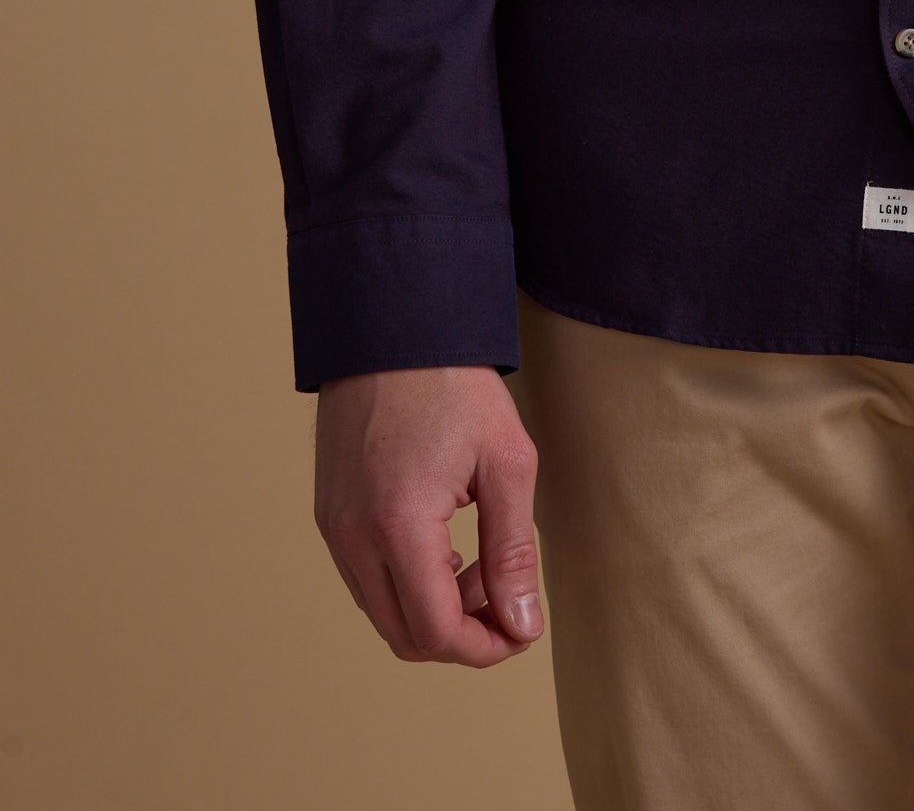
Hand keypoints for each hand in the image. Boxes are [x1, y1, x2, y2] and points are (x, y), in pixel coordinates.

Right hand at [314, 365, 542, 664]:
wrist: (392, 327)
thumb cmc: (453, 384)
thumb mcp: (505, 461)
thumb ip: (514, 550)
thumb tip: (522, 624)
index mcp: (398, 525)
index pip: (436, 631)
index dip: (484, 648)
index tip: (521, 629)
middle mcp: (353, 537)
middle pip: (405, 637)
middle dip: (462, 634)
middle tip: (504, 595)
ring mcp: (334, 527)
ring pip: (383, 613)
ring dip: (433, 610)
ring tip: (479, 562)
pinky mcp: (329, 514)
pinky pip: (365, 580)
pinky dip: (407, 584)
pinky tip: (445, 545)